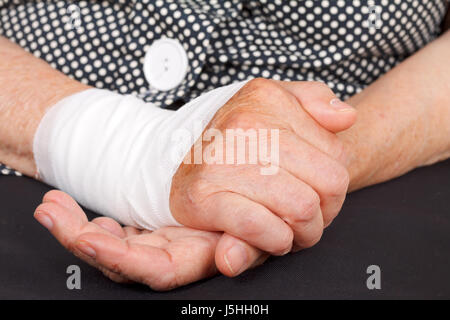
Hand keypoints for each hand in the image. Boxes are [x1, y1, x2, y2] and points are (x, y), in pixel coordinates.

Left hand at [33, 190, 267, 289]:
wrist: (254, 178)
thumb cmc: (256, 200)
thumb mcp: (259, 220)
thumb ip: (248, 242)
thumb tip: (231, 260)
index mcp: (199, 253)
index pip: (156, 270)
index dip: (120, 259)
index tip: (88, 237)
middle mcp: (175, 252)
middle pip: (121, 260)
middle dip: (80, 237)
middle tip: (51, 210)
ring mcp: (158, 240)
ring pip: (111, 246)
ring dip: (76, 226)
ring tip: (53, 204)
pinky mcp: (150, 228)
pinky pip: (114, 232)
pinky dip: (90, 222)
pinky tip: (72, 206)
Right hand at [170, 78, 356, 274]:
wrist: (176, 162)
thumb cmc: (237, 141)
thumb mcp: (275, 104)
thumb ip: (315, 101)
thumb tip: (346, 117)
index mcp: (266, 99)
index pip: (338, 156)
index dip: (334, 186)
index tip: (312, 192)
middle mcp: (243, 125)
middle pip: (329, 184)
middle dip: (324, 211)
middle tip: (303, 216)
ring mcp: (221, 161)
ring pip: (301, 208)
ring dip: (303, 231)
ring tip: (287, 227)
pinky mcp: (202, 197)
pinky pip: (261, 227)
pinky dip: (276, 241)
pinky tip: (271, 237)